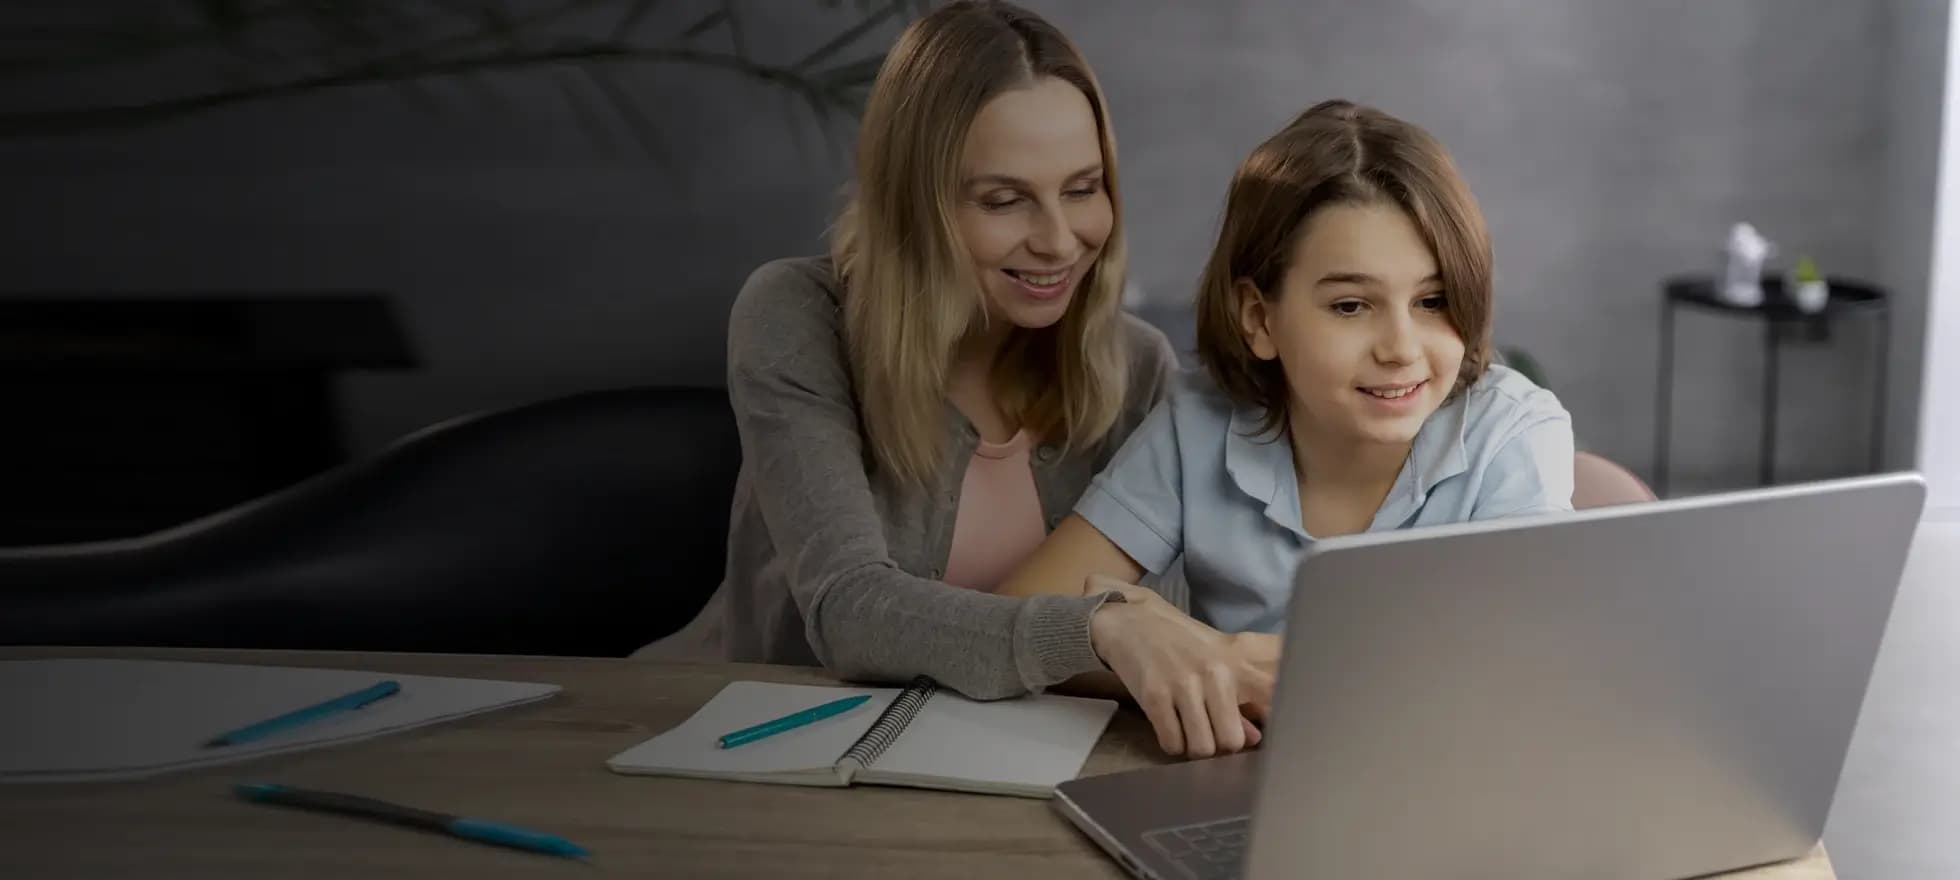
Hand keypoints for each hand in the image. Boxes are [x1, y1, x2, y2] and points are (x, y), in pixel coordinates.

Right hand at [1086, 578, 1272, 757]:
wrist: (1130, 620)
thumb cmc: (1179, 642)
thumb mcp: (1217, 661)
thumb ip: (1240, 699)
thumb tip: (1254, 738)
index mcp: (1236, 662)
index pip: (1270, 696)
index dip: (1271, 721)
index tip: (1261, 730)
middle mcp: (1214, 673)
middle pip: (1231, 741)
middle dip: (1219, 744)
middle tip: (1210, 731)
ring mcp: (1183, 684)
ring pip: (1202, 748)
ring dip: (1194, 747)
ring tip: (1188, 730)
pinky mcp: (1154, 696)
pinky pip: (1172, 744)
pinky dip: (1172, 744)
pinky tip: (1170, 727)